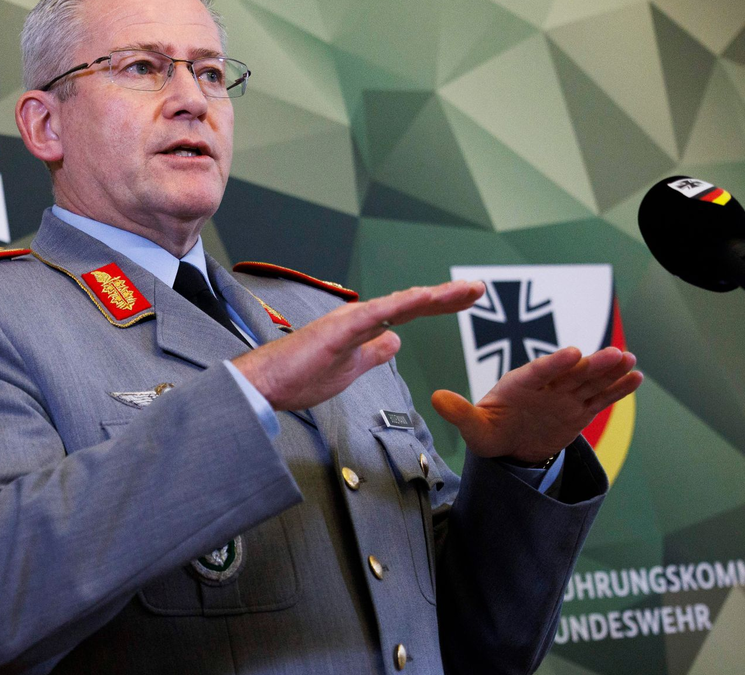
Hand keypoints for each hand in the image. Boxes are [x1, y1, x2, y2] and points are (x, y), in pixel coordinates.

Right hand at [233, 280, 485, 410]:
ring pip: (400, 303)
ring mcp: (349, 321)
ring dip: (433, 296)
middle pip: (411, 303)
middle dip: (447, 296)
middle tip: (478, 288)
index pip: (408, 313)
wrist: (265, 385)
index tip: (466, 298)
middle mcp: (358, 318)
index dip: (438, 305)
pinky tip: (425, 298)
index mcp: (361, 328)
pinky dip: (403, 304)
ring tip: (463, 291)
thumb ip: (373, 353)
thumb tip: (396, 342)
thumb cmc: (299, 378)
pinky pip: (377, 314)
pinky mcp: (339, 330)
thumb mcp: (350, 369)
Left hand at [430, 347, 642, 463]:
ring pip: (589, 382)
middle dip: (592, 364)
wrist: (508, 442)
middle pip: (571, 374)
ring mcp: (564, 396)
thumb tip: (436, 398)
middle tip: (615, 353)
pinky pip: (599, 399)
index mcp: (519, 384)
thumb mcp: (474, 428)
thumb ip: (460, 413)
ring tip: (631, 360)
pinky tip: (635, 377)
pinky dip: (617, 390)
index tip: (573, 353)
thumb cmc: (489, 430)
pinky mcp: (578, 410)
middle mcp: (545, 386)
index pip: (539, 372)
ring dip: (610, 372)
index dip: (555, 363)